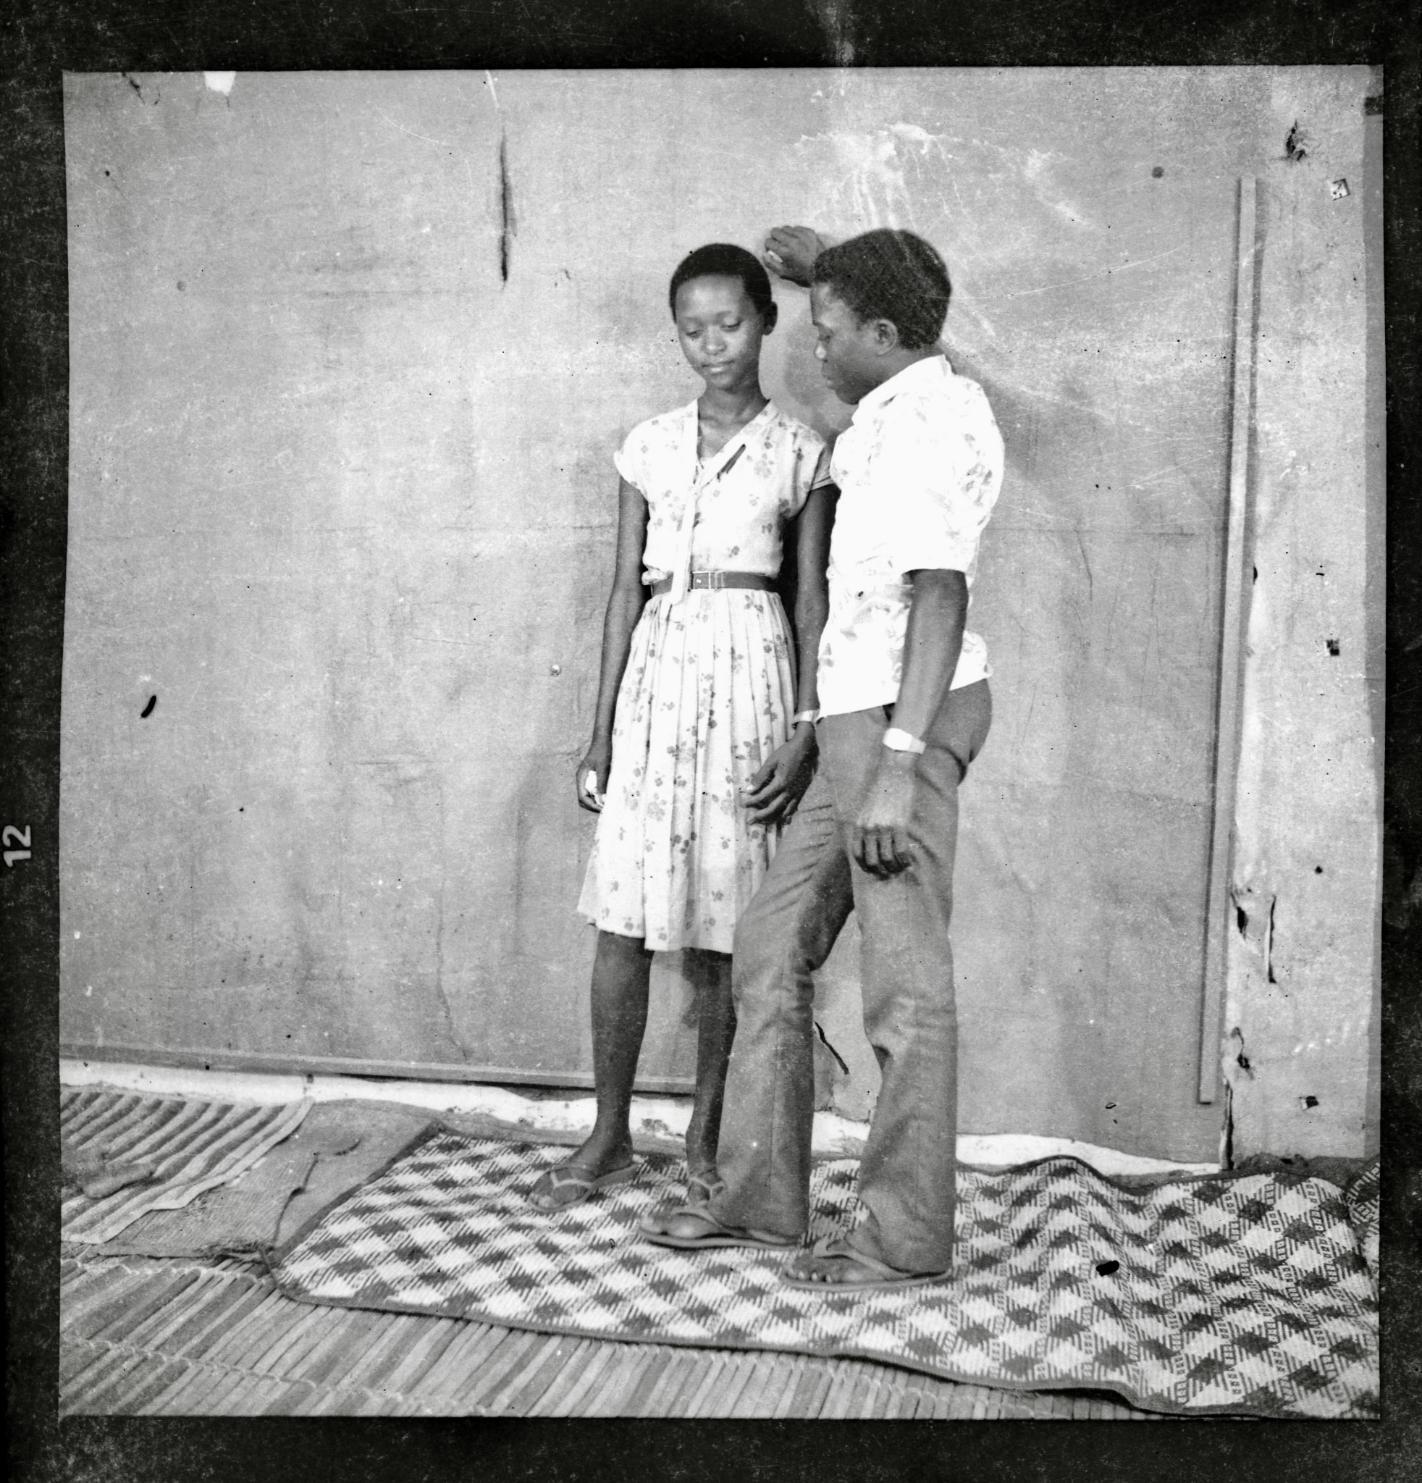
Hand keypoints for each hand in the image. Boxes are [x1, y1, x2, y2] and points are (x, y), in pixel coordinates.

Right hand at [576, 738, 610, 812]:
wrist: (605, 738)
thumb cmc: (603, 750)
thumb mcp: (603, 766)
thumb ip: (601, 782)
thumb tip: (601, 799)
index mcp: (581, 777)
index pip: (582, 797)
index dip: (592, 805)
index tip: (603, 809)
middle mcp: (583, 779)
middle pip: (584, 799)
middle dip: (594, 806)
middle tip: (606, 809)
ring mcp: (589, 778)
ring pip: (590, 796)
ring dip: (598, 801)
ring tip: (609, 804)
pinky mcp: (595, 776)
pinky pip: (596, 790)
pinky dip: (602, 795)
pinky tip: (611, 795)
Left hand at [740, 726, 816, 825]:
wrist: (806, 749)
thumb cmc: (786, 753)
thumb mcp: (771, 762)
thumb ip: (760, 777)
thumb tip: (749, 790)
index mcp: (780, 783)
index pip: (762, 796)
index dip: (752, 802)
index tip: (743, 804)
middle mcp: (789, 791)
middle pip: (773, 809)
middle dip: (760, 816)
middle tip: (750, 821)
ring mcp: (797, 793)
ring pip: (785, 812)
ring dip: (773, 819)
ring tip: (764, 823)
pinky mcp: (802, 792)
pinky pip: (794, 808)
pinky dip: (788, 815)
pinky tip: (784, 820)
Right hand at [762, 225, 825, 286]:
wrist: (823, 268)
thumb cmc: (803, 273)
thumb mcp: (784, 273)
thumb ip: (771, 264)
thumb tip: (764, 254)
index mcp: (784, 251)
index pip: (768, 241)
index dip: (769, 247)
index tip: (772, 250)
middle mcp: (792, 241)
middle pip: (775, 231)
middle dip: (775, 238)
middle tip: (779, 245)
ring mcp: (801, 235)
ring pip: (785, 228)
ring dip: (785, 234)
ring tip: (789, 243)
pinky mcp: (809, 231)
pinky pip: (796, 228)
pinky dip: (795, 233)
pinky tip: (798, 241)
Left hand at [853, 755, 916, 877]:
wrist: (893, 771)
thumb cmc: (881, 787)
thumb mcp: (866, 807)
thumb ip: (865, 823)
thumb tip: (870, 841)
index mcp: (859, 824)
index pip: (857, 854)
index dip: (866, 867)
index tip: (875, 869)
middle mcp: (869, 828)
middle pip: (872, 861)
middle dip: (881, 871)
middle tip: (890, 872)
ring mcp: (883, 827)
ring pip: (887, 859)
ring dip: (895, 868)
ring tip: (900, 868)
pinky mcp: (899, 824)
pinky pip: (901, 851)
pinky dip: (905, 860)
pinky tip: (908, 861)